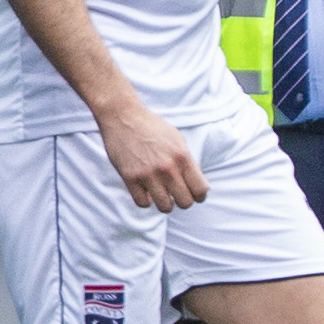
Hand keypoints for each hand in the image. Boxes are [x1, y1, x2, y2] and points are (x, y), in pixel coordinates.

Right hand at [96, 96, 208, 212]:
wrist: (123, 116)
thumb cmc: (151, 127)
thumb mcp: (177, 140)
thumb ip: (187, 162)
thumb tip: (194, 184)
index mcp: (182, 157)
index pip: (200, 190)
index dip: (199, 196)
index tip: (193, 194)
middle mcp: (167, 167)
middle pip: (185, 203)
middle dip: (182, 201)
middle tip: (176, 194)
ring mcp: (148, 174)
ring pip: (165, 207)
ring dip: (165, 203)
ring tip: (161, 194)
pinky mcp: (129, 177)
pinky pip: (143, 203)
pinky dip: (146, 200)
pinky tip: (145, 190)